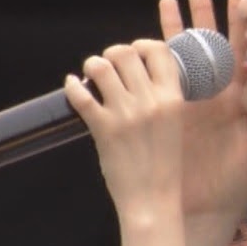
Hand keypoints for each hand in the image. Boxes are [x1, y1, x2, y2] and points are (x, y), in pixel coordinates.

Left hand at [67, 39, 187, 218]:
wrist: (153, 199)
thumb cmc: (165, 165)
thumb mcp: (174, 124)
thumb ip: (163, 98)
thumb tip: (144, 76)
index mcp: (172, 98)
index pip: (159, 50)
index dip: (142, 45)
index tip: (134, 54)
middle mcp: (150, 101)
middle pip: (125, 52)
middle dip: (112, 54)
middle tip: (108, 66)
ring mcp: (125, 114)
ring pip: (100, 67)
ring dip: (92, 66)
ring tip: (90, 76)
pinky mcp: (103, 128)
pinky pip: (81, 95)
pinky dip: (71, 86)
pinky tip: (72, 86)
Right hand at [153, 0, 246, 219]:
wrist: (199, 215)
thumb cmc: (231, 192)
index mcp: (234, 103)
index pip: (238, 57)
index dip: (239, 28)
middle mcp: (210, 98)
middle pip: (205, 47)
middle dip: (199, 14)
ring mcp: (185, 105)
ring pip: (177, 58)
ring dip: (170, 29)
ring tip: (164, 0)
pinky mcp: (165, 118)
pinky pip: (154, 84)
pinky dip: (144, 64)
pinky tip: (134, 44)